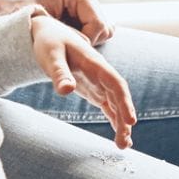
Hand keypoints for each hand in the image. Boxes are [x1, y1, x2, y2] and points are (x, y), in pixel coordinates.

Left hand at [0, 0, 113, 44]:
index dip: (86, 43)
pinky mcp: (83, 7)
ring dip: (85, 41)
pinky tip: (64, 39)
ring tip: (62, 43)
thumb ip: (59, 37)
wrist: (5, 0)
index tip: (65, 49)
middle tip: (63, 47)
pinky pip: (94, 29)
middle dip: (87, 43)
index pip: (99, 26)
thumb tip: (76, 57)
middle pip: (104, 28)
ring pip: (102, 30)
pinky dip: (82, 38)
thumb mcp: (38, 25)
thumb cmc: (17, 11)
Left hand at [32, 13, 136, 147]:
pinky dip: (114, 118)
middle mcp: (101, 73)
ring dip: (121, 122)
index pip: (115, 84)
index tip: (130, 121)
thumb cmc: (49, 42)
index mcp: (95, 63)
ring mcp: (98, 81)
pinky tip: (118, 134)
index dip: (125, 102)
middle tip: (125, 142)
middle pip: (118, 97)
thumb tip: (67, 90)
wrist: (47, 32)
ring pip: (115, 103)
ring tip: (124, 146)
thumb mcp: (51, 55)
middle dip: (125, 118)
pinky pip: (108, 105)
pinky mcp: (92, 88)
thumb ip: (59, 73)